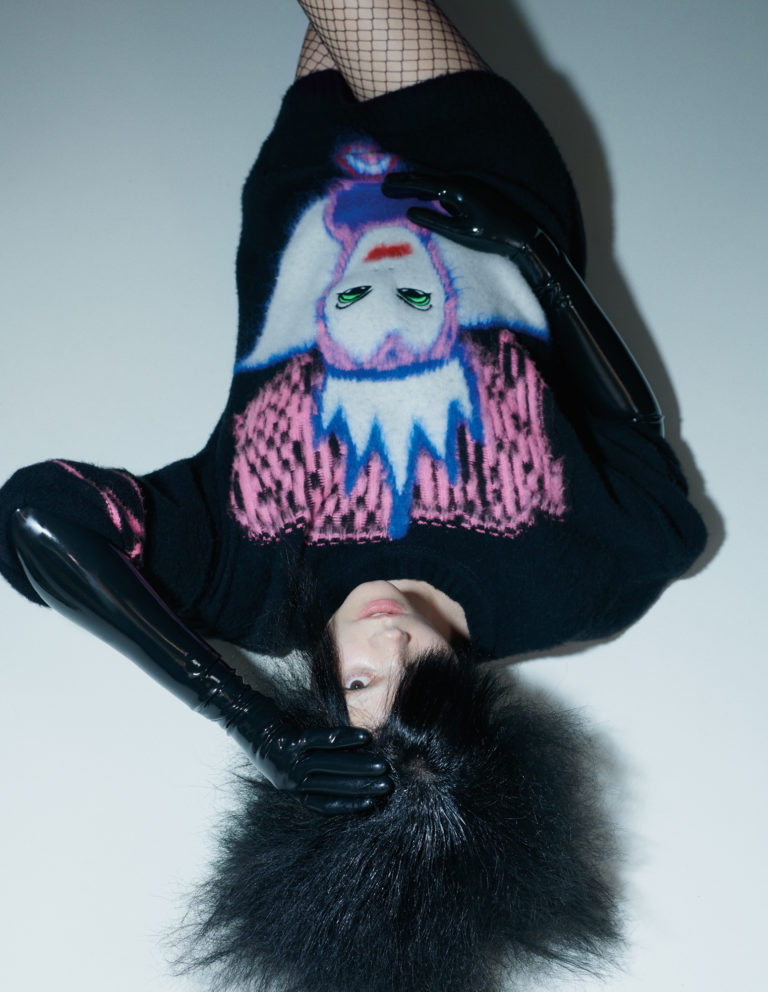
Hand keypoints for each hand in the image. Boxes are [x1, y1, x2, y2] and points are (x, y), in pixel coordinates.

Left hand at [249, 719, 392, 815]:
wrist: (243, 719)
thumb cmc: (272, 737)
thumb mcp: (291, 760)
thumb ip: (314, 766)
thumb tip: (353, 767)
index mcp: (291, 788)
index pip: (323, 803)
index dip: (349, 805)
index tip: (373, 804)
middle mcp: (289, 779)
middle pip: (331, 786)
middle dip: (362, 787)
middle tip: (387, 786)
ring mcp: (288, 761)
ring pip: (329, 766)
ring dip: (358, 767)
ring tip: (381, 767)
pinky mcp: (288, 740)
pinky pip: (321, 741)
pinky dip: (344, 740)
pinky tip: (364, 738)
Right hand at [382, 171, 536, 256]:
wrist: (522, 233)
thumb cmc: (490, 235)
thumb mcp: (458, 232)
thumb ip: (433, 221)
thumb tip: (409, 212)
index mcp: (455, 190)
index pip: (422, 184)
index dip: (402, 184)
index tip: (384, 185)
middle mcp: (461, 182)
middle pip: (427, 179)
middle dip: (406, 183)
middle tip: (386, 185)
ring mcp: (469, 185)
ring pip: (436, 183)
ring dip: (418, 187)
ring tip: (400, 191)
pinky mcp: (474, 192)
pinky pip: (447, 187)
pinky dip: (432, 190)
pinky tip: (425, 197)